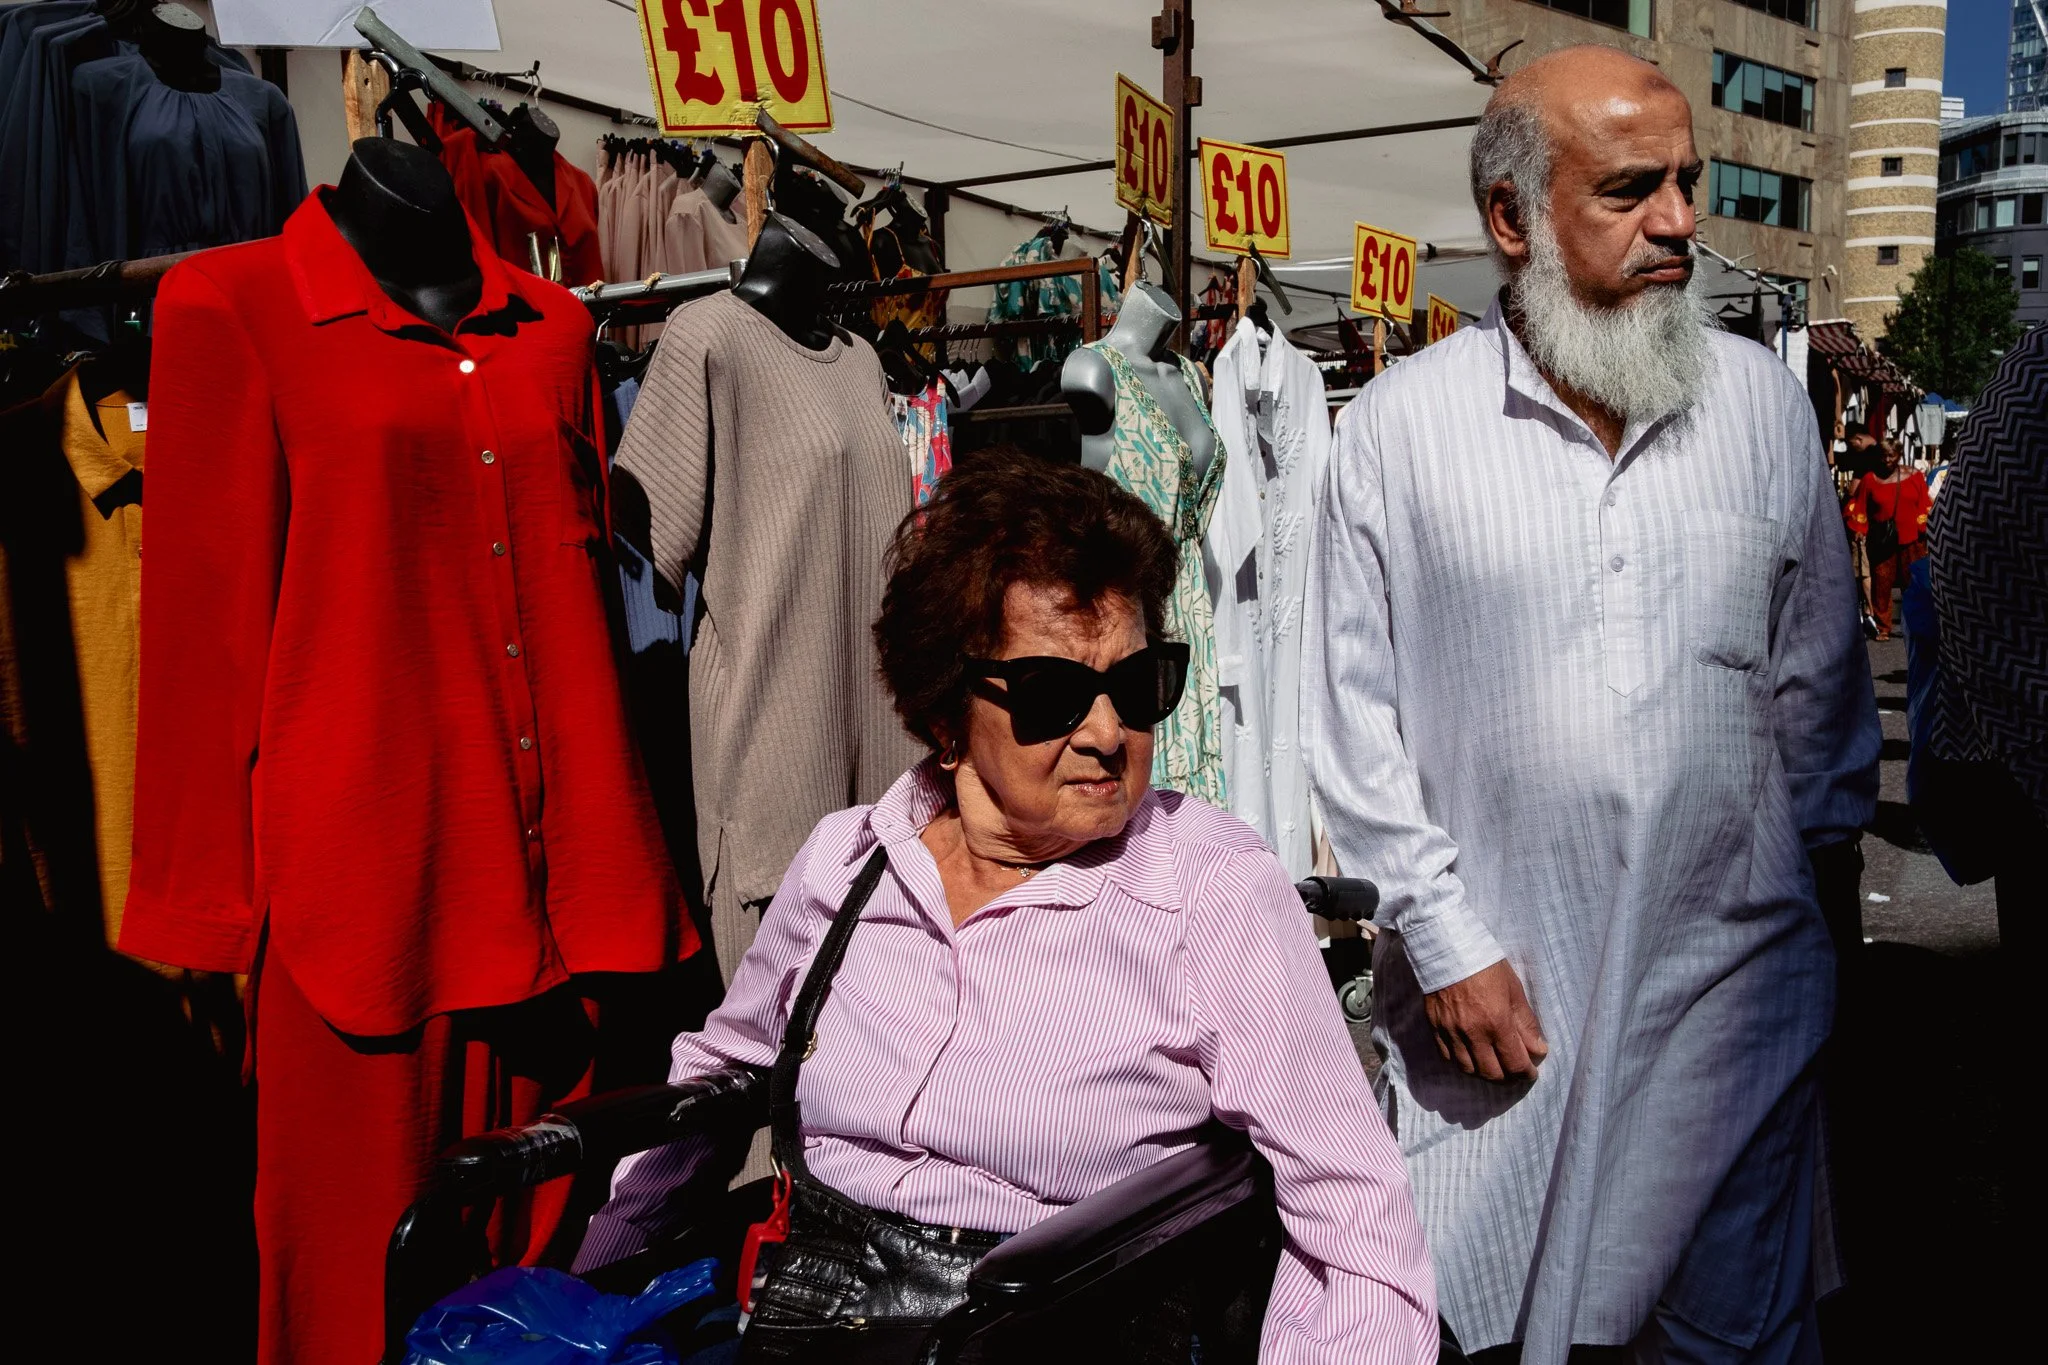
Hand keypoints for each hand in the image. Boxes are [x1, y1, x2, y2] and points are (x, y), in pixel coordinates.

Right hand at [1423, 960, 1548, 1082]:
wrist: (1447, 948)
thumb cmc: (1486, 965)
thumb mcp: (1514, 990)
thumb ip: (1526, 1023)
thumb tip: (1538, 1049)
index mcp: (1497, 1022)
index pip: (1515, 1063)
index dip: (1526, 1073)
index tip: (1531, 1072)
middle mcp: (1473, 1033)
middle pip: (1491, 1073)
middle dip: (1507, 1077)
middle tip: (1513, 1071)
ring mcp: (1451, 1032)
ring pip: (1468, 1069)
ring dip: (1483, 1072)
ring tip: (1492, 1066)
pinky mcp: (1435, 1028)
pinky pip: (1447, 1057)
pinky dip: (1461, 1062)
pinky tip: (1470, 1056)